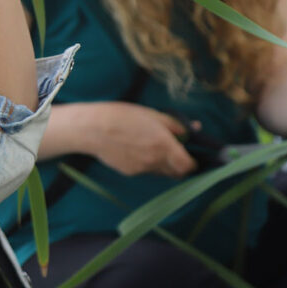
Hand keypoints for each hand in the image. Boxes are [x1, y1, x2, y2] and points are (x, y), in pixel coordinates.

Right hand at [83, 102, 197, 177]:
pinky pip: (145, 170)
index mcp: (164, 145)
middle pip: (177, 173)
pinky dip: (146, 163)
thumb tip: (193, 129)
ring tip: (150, 147)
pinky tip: (134, 149)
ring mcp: (142, 169)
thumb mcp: (151, 114)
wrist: (92, 129)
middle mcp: (156, 161)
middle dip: (179, 165)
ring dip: (163, 164)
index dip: (192, 162)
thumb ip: (174, 125)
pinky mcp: (130, 172)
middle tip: (174, 152)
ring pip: (161, 172)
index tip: (190, 155)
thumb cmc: (122, 116)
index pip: (188, 166)